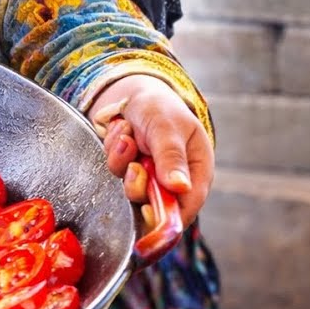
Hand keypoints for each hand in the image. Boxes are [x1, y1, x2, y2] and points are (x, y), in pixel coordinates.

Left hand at [87, 74, 212, 224]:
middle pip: (154, 203)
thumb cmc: (161, 108)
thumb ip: (172, 156)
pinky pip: (115, 170)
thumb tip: (180, 187)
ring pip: (130, 187)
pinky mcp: (128, 171)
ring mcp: (149, 176)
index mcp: (196, 171)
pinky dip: (113, 151)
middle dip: (137, 185)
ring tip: (126, 135)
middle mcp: (173, 179)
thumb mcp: (169, 128)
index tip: (147, 208)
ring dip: (122, 160)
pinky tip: (120, 132)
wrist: (134, 94)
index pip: (188, 205)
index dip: (168, 214)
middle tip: (135, 166)